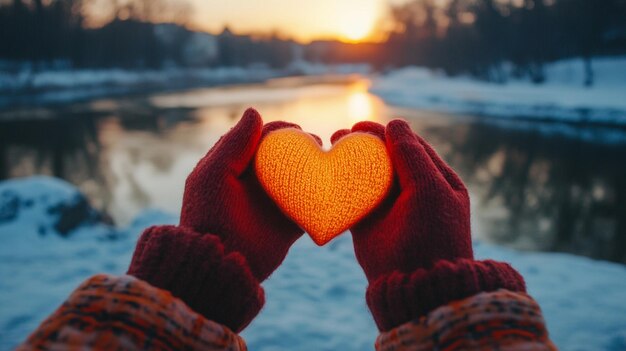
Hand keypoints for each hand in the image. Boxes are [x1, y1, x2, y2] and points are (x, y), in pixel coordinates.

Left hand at [180, 108, 318, 280]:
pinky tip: (336, 189)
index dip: (281, 131)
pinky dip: (324, 199)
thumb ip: (235, 143)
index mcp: (237, 166)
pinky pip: (311, 207)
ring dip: (317, 170)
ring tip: (328, 165)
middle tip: (318, 146)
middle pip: (286, 156)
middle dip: (303, 148)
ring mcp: (275, 203)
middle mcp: (258, 182)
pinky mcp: (290, 225)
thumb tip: (255, 110)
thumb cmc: (211, 215)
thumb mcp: (216, 174)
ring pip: (301, 179)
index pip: (262, 139)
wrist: (220, 263)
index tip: (296, 131)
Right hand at [334, 120, 523, 330]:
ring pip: (368, 176)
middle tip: (340, 134)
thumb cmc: (431, 234)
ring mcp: (390, 208)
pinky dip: (340, 186)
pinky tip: (327, 173)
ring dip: (350, 161)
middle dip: (364, 144)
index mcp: (437, 181)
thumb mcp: (428, 189)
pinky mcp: (369, 225)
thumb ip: (411, 155)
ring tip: (330, 146)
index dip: (387, 133)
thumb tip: (395, 123)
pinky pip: (353, 199)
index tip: (361, 125)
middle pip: (386, 158)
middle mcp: (414, 192)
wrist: (416, 285)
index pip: (411, 147)